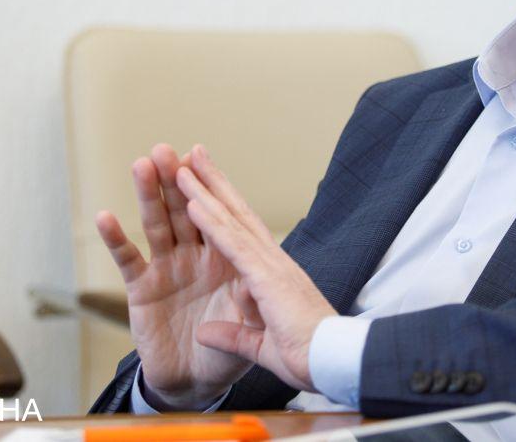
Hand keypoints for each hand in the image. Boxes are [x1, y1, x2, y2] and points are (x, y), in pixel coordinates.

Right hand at [94, 144, 259, 408]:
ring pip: (158, 225)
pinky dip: (116, 239)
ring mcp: (169, 269)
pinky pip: (129, 260)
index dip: (209, 187)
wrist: (197, 383)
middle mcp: (197, 257)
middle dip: (176, 179)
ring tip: (140, 165)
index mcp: (229, 260)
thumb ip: (248, 311)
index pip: (220, 217)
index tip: (198, 156)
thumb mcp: (250, 335)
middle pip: (186, 210)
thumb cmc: (227, 353)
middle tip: (164, 149)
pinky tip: (105, 217)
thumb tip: (250, 287)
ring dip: (149, 196)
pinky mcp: (143, 289)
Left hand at [175, 146, 336, 392]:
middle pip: (236, 213)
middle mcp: (272, 261)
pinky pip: (232, 245)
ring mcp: (270, 265)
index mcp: (273, 275)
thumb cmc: (308, 356)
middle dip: (213, 182)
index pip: (242, 231)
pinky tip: (193, 202)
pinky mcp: (266, 278)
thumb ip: (234, 336)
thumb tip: (205, 331)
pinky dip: (212, 222)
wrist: (333, 363)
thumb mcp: (260, 346)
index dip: (223, 204)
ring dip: (204, 191)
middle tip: (192, 153)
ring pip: (230, 220)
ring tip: (182, 165)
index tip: (206, 182)